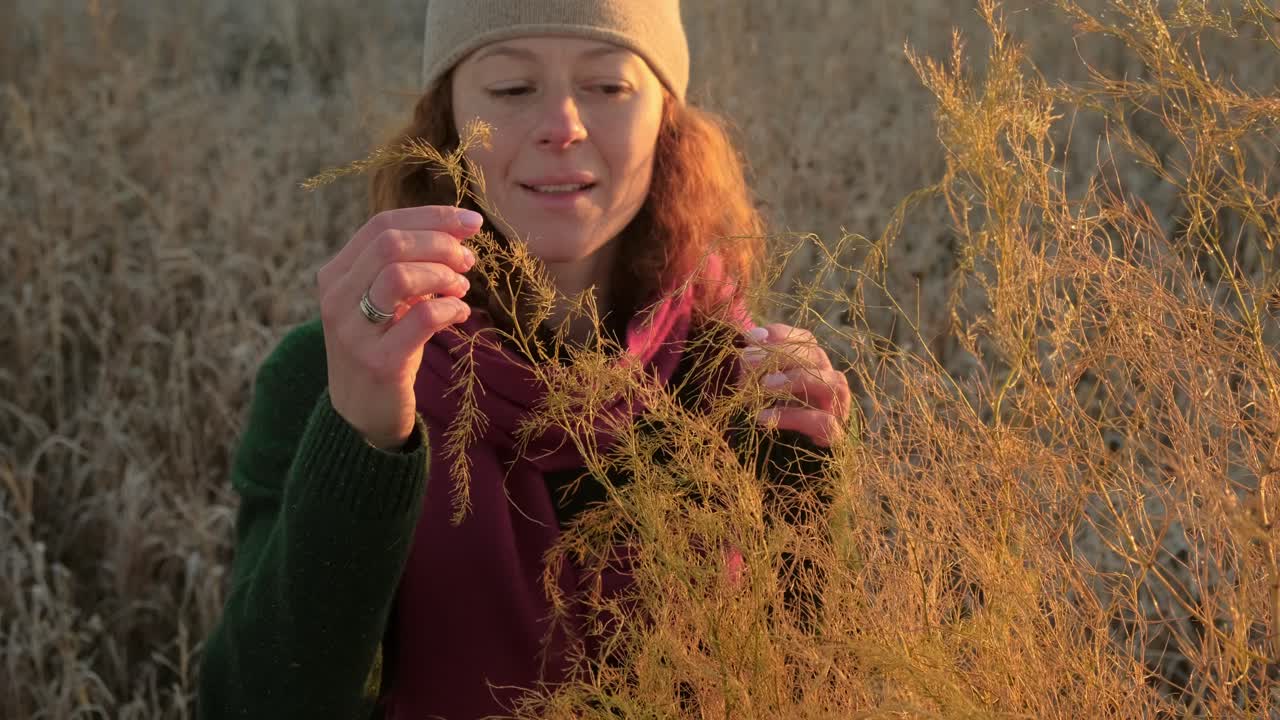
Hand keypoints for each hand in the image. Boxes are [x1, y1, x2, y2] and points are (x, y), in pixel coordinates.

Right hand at [315, 206, 482, 449]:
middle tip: (468, 260)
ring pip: (399, 276)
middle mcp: (337, 298)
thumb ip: (414, 266)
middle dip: (440, 243)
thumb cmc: (385, 345)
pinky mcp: (379, 362)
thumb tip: (460, 230)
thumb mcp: (392, 301)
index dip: (431, 217)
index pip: (382, 225)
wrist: (363, 412)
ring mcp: (354, 331)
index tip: (471, 222)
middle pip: (390, 244)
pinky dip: (450, 308)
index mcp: (336, 274)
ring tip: (461, 288)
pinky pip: (422, 319)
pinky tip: (460, 313)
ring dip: (442, 275)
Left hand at [742, 324, 851, 446]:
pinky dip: (791, 416)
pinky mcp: (834, 439)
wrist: (774, 472)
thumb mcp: (752, 393)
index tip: (750, 338)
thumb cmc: (760, 425)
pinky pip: (823, 422)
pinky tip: (761, 418)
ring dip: (796, 379)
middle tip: (747, 361)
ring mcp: (836, 411)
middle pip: (816, 356)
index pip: (805, 341)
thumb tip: (746, 347)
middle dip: (780, 354)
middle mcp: (828, 385)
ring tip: (763, 386)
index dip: (780, 334)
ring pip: (832, 382)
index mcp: (811, 370)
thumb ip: (751, 372)